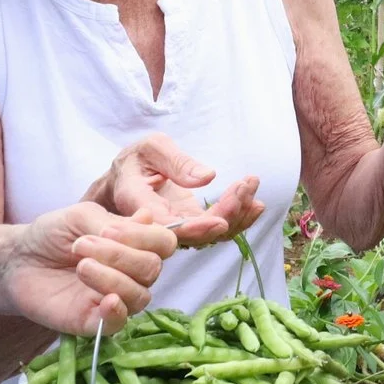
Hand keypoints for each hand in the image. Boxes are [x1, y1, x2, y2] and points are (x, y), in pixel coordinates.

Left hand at [0, 204, 176, 335]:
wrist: (17, 259)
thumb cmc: (52, 235)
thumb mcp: (82, 217)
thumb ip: (114, 222)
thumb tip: (148, 219)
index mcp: (135, 244)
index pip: (164, 243)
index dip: (145, 237)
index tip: (108, 229)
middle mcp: (132, 273)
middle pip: (152, 269)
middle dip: (120, 254)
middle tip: (82, 245)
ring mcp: (116, 298)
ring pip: (139, 295)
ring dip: (112, 277)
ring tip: (81, 265)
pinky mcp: (95, 321)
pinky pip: (120, 323)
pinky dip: (117, 310)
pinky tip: (104, 298)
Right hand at [84, 133, 265, 248]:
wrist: (127, 174)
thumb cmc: (137, 157)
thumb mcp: (152, 147)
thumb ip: (177, 162)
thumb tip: (208, 177)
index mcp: (139, 203)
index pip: (168, 226)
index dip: (197, 228)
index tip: (221, 219)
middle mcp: (158, 223)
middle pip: (196, 235)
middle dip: (227, 213)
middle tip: (245, 185)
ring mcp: (177, 226)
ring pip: (210, 235)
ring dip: (237, 215)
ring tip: (252, 186)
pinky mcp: (191, 223)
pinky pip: (215, 228)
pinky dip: (238, 218)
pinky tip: (255, 203)